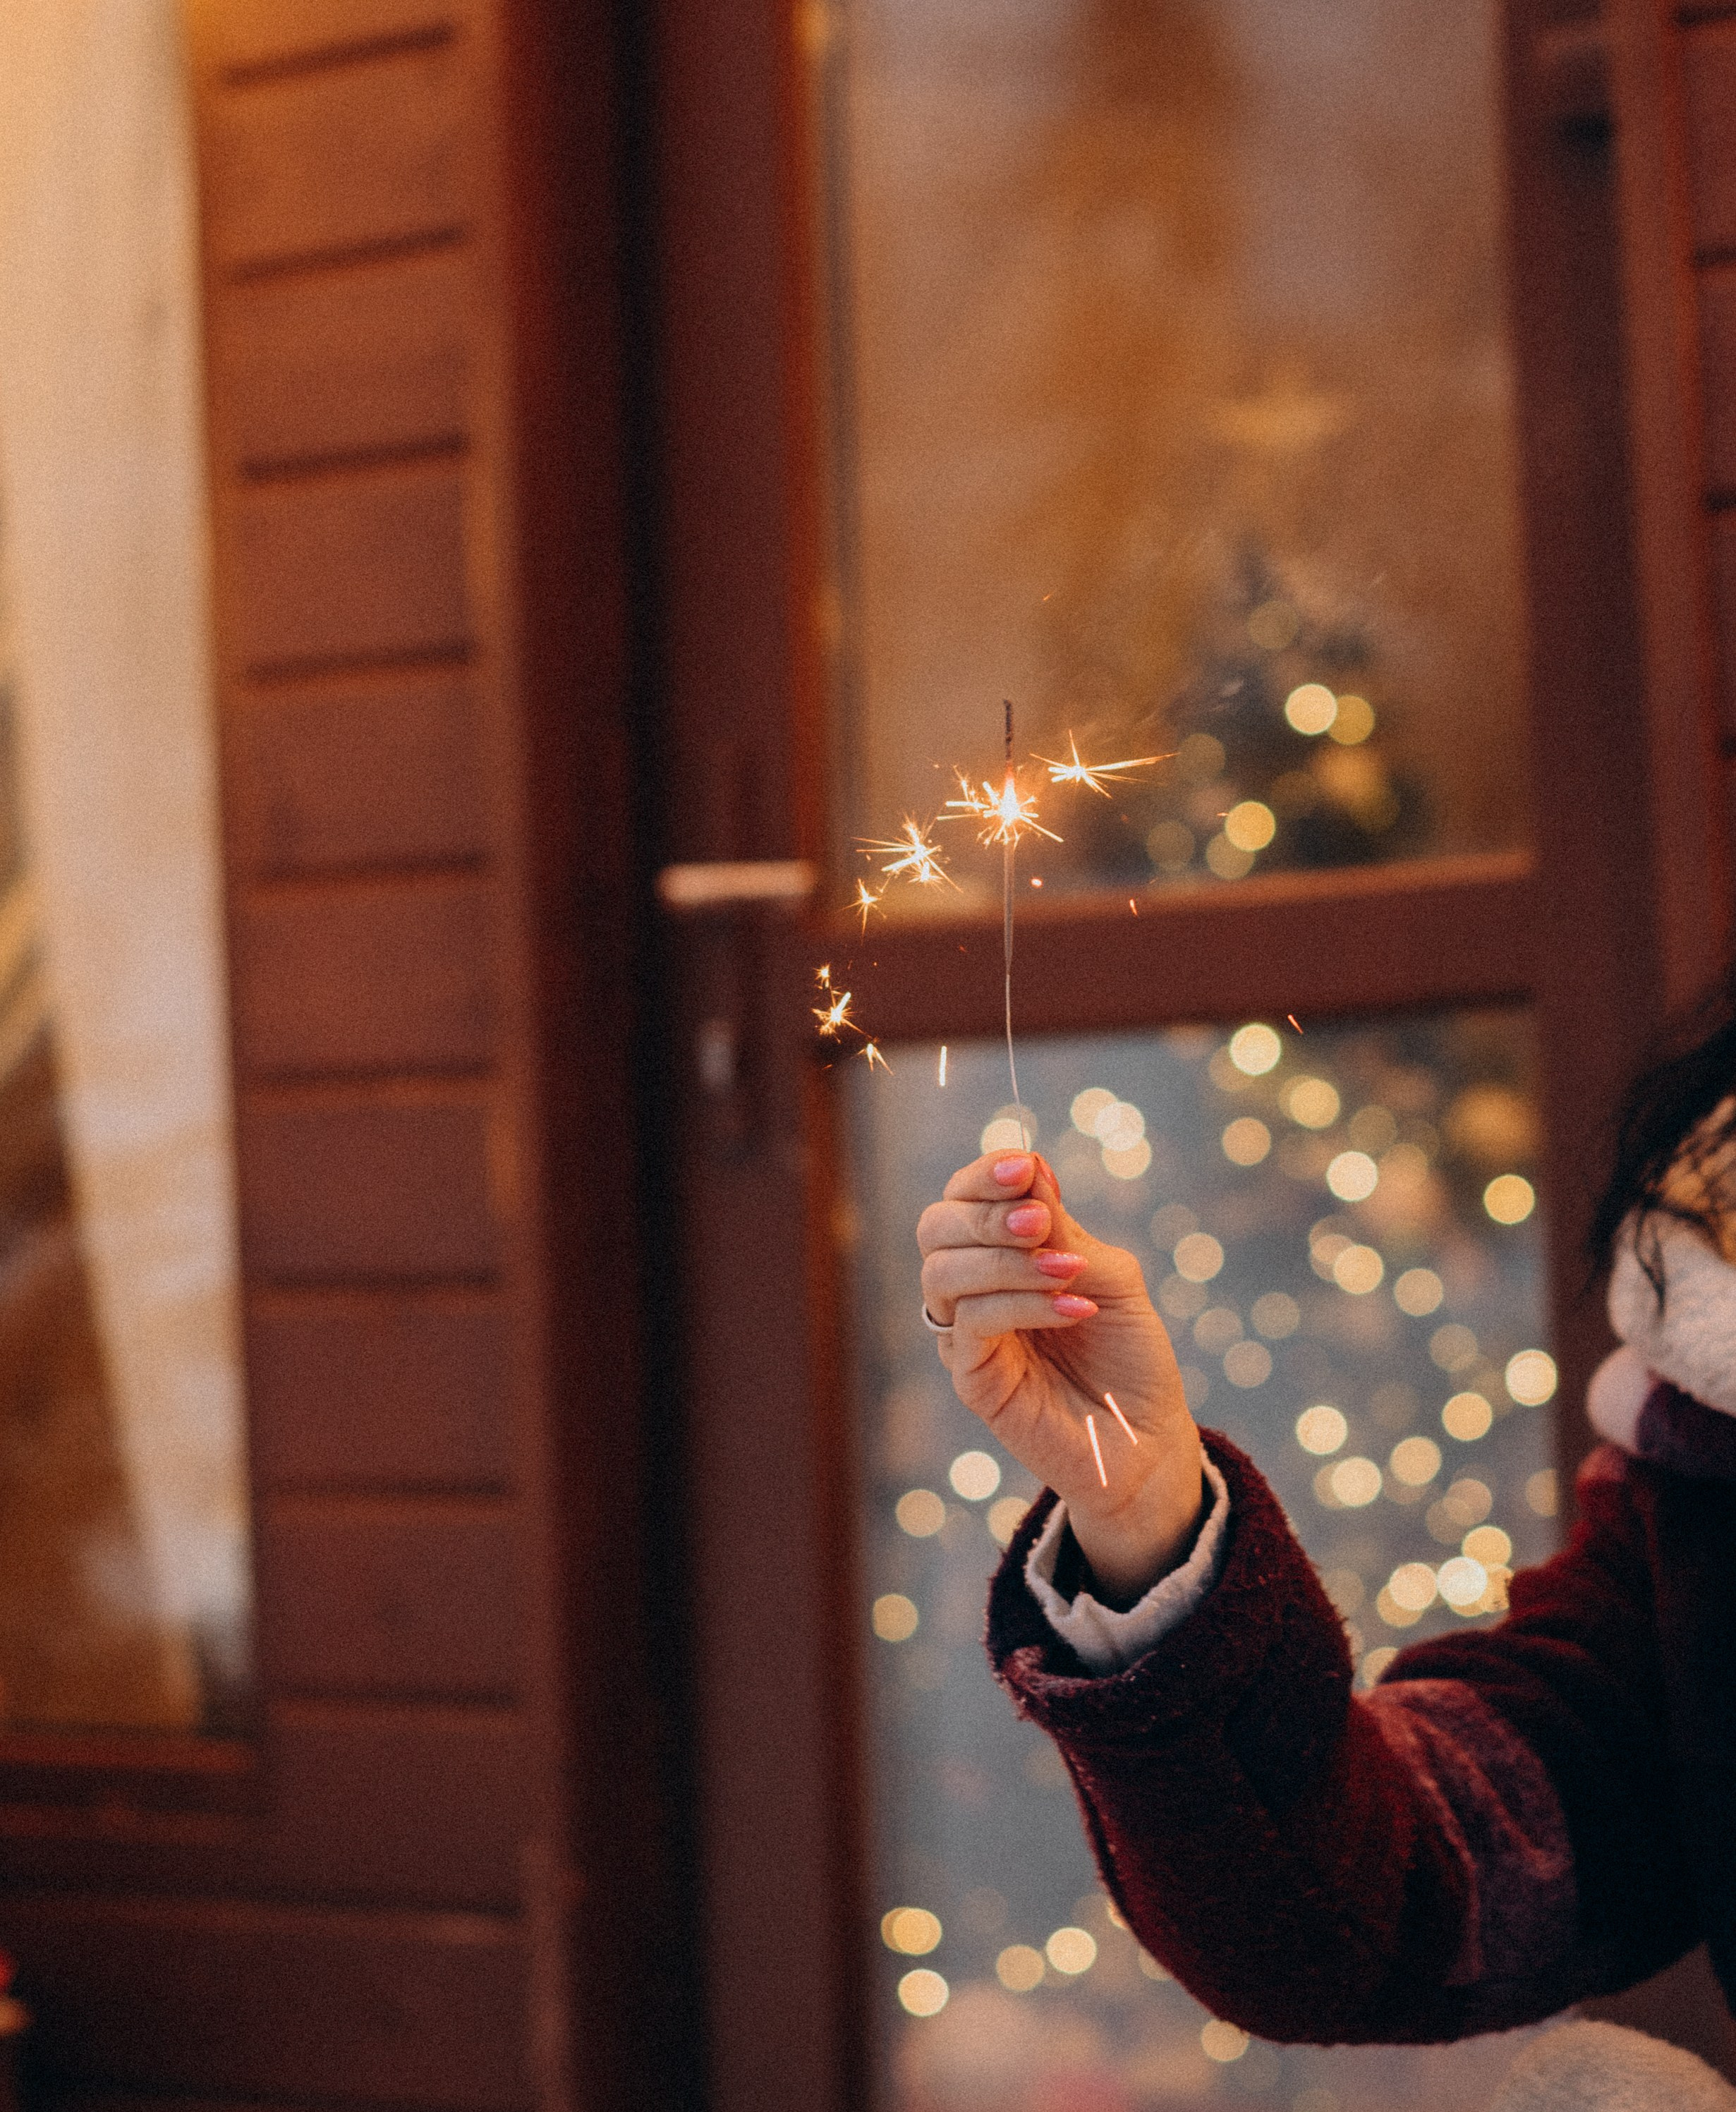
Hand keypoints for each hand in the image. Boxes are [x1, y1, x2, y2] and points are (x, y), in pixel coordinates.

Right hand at [917, 1150, 1205, 1602]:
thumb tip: (1032, 1169)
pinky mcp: (971, 1378)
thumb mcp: (1111, 1278)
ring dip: (1006, 1259)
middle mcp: (972, 1289)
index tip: (1026, 1165)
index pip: (963, 1198)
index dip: (984, 1175)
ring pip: (943, 1272)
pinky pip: (972, 1324)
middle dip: (985, 1212)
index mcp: (1001, 1254)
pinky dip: (1023, 1304)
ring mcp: (966, 1334)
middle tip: (1039, 1218)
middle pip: (936, 1227)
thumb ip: (1066, 1230)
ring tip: (1068, 1269)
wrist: (1146, 1440)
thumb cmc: (1130, 1355)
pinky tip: (1075, 1308)